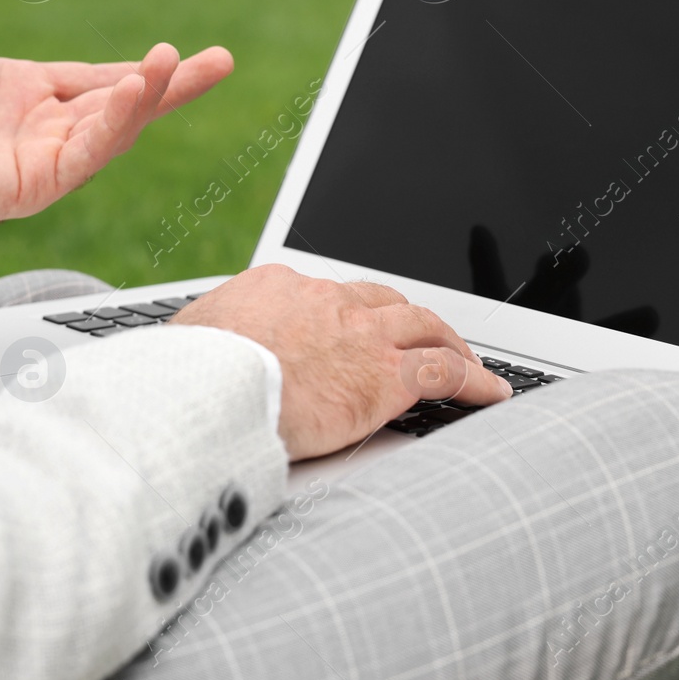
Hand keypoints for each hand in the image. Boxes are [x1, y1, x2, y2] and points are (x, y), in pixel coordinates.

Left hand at [0, 0, 233, 239]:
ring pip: (115, 127)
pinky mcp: (36, 183)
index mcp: (24, 91)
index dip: (142, 69)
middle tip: (222, 62)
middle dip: (174, 85)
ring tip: (178, 64)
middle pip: (125, 103)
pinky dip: (118, 122)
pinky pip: (90, 152)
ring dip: (150, 96)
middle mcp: (42, 125)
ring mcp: (43, 156)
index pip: (99, 78)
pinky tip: (136, 89)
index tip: (181, 55)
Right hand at [170, 265, 509, 460]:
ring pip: (425, 326)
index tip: (351, 334)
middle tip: (421, 339)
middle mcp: (326, 301)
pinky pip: (446, 371)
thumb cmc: (188, 376)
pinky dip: (475, 379)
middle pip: (383, 302)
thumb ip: (207, 340)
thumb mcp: (188, 343)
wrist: (210, 392)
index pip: (326, 296)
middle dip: (406, 321)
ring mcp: (361, 334)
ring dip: (451, 343)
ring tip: (468, 360)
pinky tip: (490, 392)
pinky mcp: (386, 375)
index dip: (347, 317)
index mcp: (277, 287)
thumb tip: (192, 352)